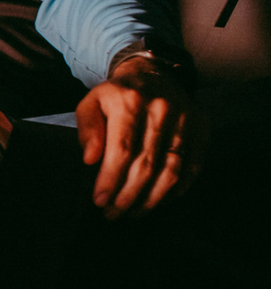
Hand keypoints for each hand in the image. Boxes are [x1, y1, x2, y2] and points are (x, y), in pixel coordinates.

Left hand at [75, 55, 204, 218]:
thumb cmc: (117, 95)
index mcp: (130, 103)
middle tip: (113, 214)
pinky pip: (193, 165)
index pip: (121, 151)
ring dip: (153, 198)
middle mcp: (161, 110)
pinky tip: (161, 200)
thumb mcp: (91, 103)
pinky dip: (178, 187)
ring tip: (134, 213)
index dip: (111, 180)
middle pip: (146, 165)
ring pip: (171, 169)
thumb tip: (91, 160)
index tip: (100, 201)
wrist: (153, 74)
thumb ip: (87, 129)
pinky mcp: (202, 127)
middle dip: (128, 196)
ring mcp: (185, 119)